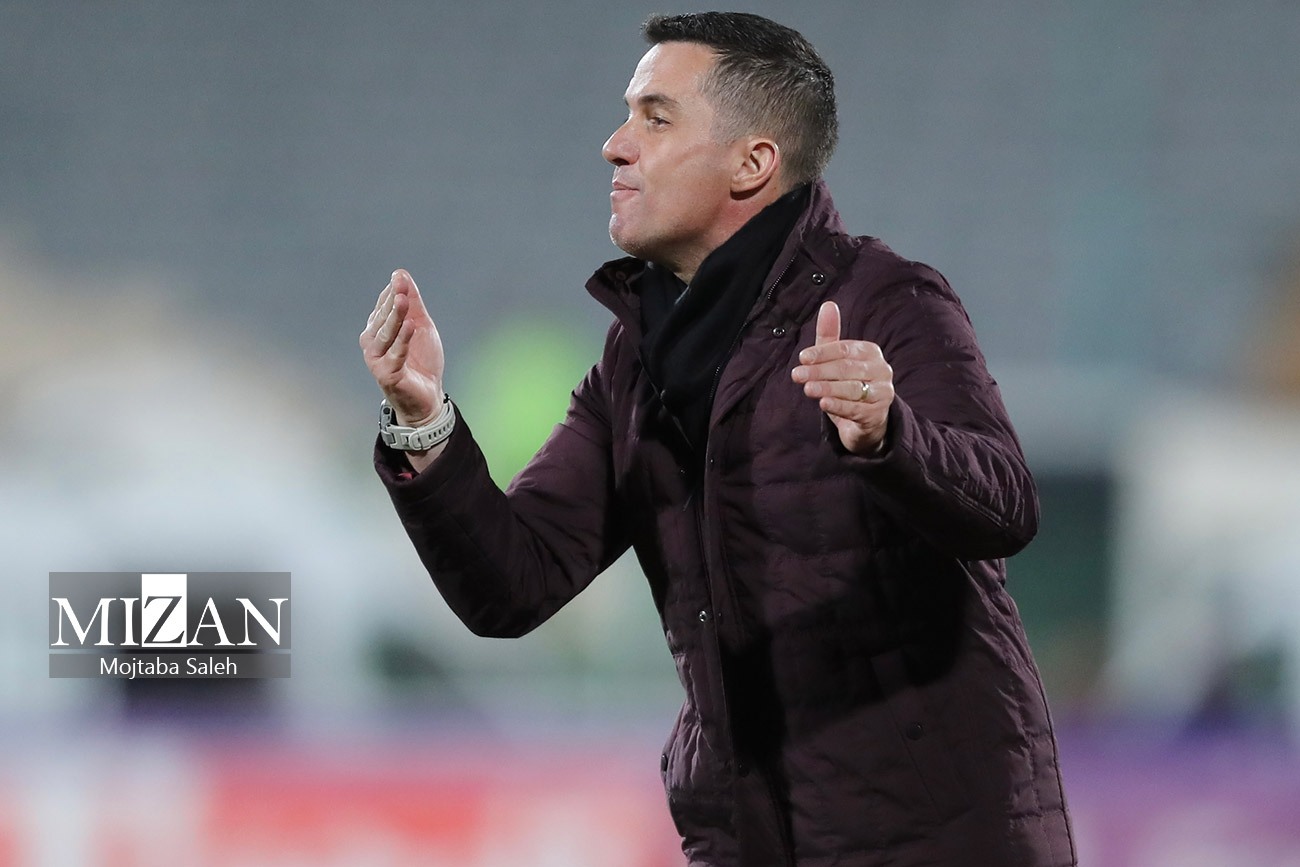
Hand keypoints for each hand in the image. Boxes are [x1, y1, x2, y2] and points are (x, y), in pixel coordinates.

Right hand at [359, 269, 444, 427]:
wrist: (428, 395)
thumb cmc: (421, 360)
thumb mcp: (421, 325)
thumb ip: (413, 302)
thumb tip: (400, 273)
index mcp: (377, 329)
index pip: (384, 305)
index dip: (394, 291)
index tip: (400, 277)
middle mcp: (372, 343)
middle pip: (384, 318)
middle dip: (393, 301)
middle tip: (401, 285)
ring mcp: (377, 359)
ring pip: (386, 334)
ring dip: (395, 317)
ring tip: (404, 300)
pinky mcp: (386, 374)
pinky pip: (395, 354)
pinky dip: (403, 340)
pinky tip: (411, 326)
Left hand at [791, 301, 893, 454]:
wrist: (866, 419)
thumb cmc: (849, 383)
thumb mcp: (837, 359)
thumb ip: (829, 335)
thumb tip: (828, 304)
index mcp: (870, 352)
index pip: (845, 349)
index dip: (822, 353)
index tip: (802, 357)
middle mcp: (880, 370)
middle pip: (847, 368)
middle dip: (820, 371)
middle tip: (797, 375)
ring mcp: (882, 393)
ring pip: (852, 388)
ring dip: (827, 387)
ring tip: (807, 389)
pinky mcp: (877, 414)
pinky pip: (856, 409)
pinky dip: (839, 406)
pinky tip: (824, 403)